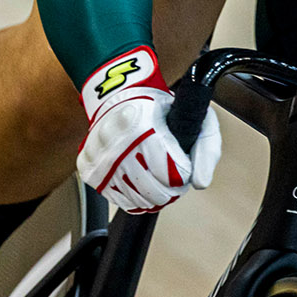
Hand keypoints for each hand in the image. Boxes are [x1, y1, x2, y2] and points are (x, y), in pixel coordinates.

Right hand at [75, 46, 221, 214]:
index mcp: (141, 122)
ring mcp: (99, 155)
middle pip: (154, 190)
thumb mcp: (193, 117)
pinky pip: (118, 199)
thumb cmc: (160, 109)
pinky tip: (140, 184)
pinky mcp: (89, 168)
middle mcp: (115, 139)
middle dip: (171, 191)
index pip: (171, 171)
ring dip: (154, 197)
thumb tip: (200, 183)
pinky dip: (133, 198)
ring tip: (159, 182)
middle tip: (174, 180)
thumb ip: (206, 150)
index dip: (183, 175)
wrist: (119, 96)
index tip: (183, 168)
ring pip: (136, 198)